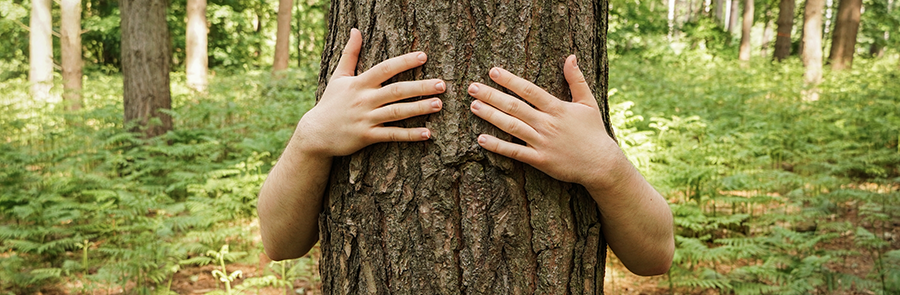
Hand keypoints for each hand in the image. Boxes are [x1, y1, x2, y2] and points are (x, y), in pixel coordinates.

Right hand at [295, 28, 445, 156]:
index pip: (385, 69)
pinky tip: (427, 133)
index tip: (423, 56)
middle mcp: (364, 99)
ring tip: (439, 104)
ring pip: (396, 112)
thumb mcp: (338, 76)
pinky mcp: (367, 136)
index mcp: (359, 83)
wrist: (315, 133)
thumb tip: (355, 30)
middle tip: (441, 84)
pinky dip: (410, 135)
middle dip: (420, 87)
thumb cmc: (330, 103)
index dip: (404, 62)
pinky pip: (391, 135)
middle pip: (396, 91)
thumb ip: (350, 53)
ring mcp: (366, 119)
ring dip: (419, 108)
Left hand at [467, 55, 622, 189]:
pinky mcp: (540, 160)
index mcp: (557, 108)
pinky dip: (498, 146)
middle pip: (515, 107)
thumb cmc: (594, 132)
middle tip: (472, 87)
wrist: (601, 163)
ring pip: (512, 126)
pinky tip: (481, 139)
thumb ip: (577, 80)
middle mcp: (547, 124)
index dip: (510, 81)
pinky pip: (515, 152)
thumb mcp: (588, 103)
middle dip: (492, 96)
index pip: (529, 91)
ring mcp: (542, 142)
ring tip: (474, 106)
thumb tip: (571, 57)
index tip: (492, 72)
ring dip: (491, 116)